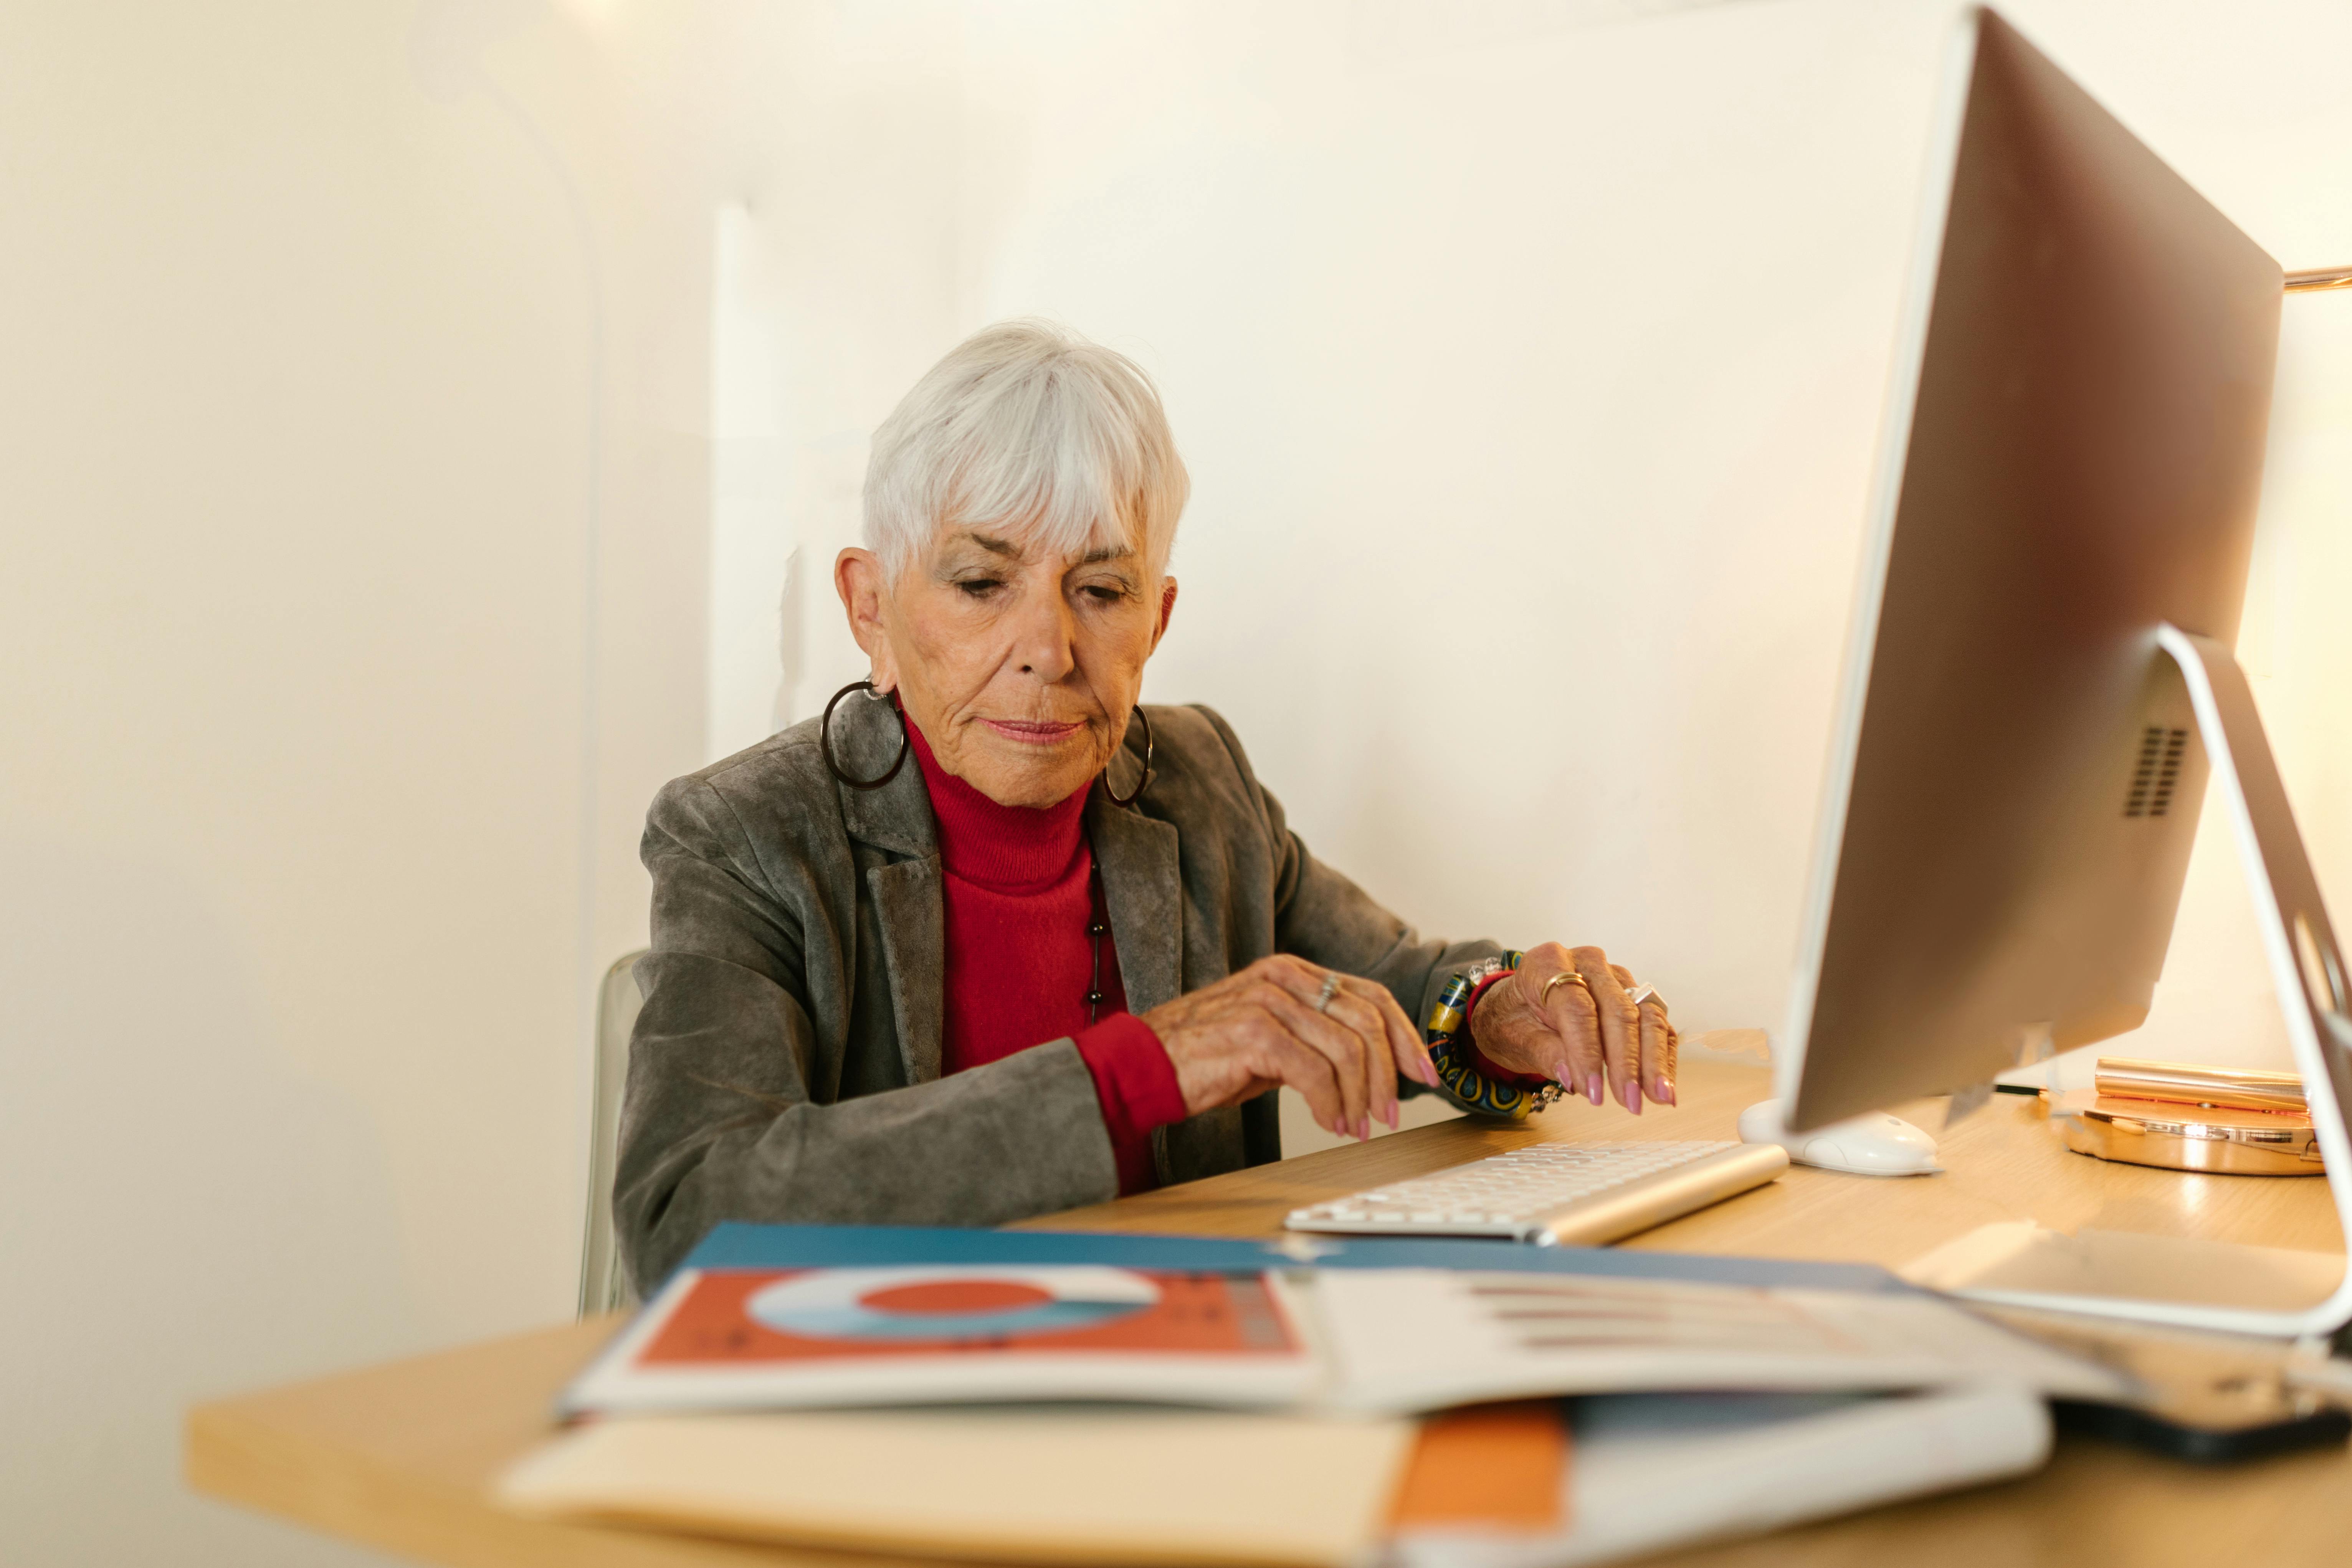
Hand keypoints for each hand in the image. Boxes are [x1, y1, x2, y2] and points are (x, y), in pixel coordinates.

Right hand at [1142, 956, 1438, 1140]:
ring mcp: (1269, 1001)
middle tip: (1389, 1114)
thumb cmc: (1206, 1057)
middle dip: (1388, 1074)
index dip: (1404, 1035)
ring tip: (1355, 1126)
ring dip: (1360, 1097)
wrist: (1144, 1065)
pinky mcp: (1253, 1032)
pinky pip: (1315, 1072)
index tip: (1423, 1073)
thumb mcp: (1272, 1038)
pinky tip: (1329, 1122)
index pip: (1371, 994)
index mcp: (1293, 972)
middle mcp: (1284, 978)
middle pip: (1367, 1020)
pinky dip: (1331, 1104)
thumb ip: (1316, 1039)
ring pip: (1347, 1049)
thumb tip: (1373, 1069)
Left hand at [1466, 943, 1676, 1112]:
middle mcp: (1588, 963)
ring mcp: (1616, 976)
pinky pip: (1657, 1023)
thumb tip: (1574, 1078)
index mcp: (1549, 963)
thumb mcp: (1514, 1036)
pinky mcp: (1636, 994)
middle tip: (1630, 1101)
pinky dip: (1663, 1056)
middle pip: (1618, 1011)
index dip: (1588, 1053)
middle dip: (1627, 1062)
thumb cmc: (1514, 1018)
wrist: (1519, 1006)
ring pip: (1646, 1015)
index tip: (1593, 1092)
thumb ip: (1544, 1053)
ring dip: (1654, 1060)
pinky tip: (1666, 1086)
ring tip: (1659, 1097)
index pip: (1578, 1009)